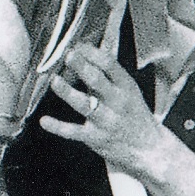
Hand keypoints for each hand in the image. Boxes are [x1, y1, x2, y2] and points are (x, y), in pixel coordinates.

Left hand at [39, 43, 170, 178]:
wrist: (149, 149)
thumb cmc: (135, 115)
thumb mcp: (129, 91)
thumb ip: (109, 74)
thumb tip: (91, 50)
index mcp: (126, 87)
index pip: (110, 65)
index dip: (92, 53)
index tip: (78, 46)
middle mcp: (117, 102)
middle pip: (98, 81)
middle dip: (82, 67)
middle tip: (69, 55)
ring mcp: (106, 121)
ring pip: (85, 105)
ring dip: (68, 92)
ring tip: (54, 81)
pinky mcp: (96, 138)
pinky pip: (74, 132)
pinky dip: (58, 127)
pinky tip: (44, 121)